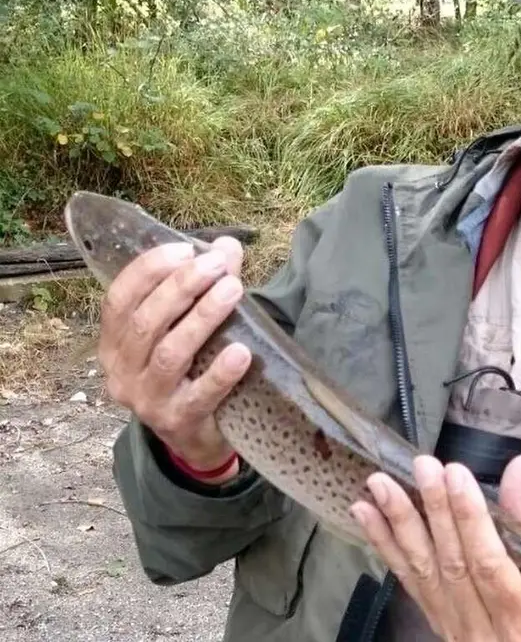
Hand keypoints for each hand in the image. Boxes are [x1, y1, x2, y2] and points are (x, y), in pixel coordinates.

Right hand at [99, 237, 251, 479]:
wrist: (197, 438)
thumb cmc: (192, 371)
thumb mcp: (191, 327)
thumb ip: (207, 286)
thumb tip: (227, 246)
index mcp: (115, 343)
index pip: (119, 300)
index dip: (148, 271)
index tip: (184, 250)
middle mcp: (122, 372)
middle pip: (145, 323)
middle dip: (182, 288)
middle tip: (217, 265)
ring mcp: (147, 400)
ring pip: (170, 354)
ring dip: (202, 318)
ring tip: (232, 291)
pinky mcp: (177, 423)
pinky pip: (199, 395)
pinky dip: (221, 373)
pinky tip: (242, 353)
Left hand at [350, 455, 520, 641]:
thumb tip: (520, 468)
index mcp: (519, 617)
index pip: (490, 563)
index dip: (472, 518)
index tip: (458, 475)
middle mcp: (479, 625)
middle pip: (452, 562)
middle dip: (434, 509)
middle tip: (422, 466)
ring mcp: (450, 623)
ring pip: (422, 568)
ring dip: (399, 522)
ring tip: (380, 484)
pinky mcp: (432, 618)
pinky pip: (406, 580)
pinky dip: (384, 543)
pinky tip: (365, 515)